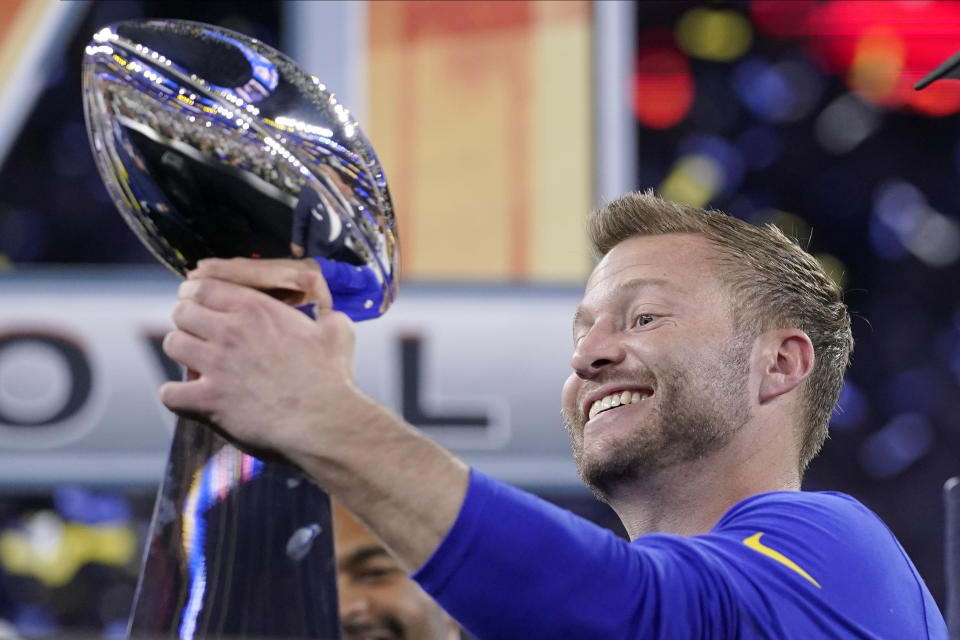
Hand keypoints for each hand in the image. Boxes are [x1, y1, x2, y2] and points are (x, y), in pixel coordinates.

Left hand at [159, 258, 355, 457]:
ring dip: (182, 353)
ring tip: (196, 364)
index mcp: (257, 310)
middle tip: (199, 334)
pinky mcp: (208, 401)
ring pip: (172, 344)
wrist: (325, 423)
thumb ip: (327, 316)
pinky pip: (169, 392)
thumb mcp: (338, 332)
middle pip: (182, 312)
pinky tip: (192, 399)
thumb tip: (329, 316)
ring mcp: (216, 366)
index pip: (203, 287)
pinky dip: (176, 396)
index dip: (195, 294)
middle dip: (187, 321)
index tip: (197, 303)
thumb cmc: (332, 379)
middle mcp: (231, 332)